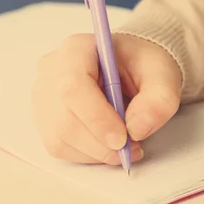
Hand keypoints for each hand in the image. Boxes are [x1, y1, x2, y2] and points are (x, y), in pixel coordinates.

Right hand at [31, 33, 181, 164]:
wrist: (128, 67)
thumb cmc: (140, 65)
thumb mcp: (162, 75)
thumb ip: (158, 100)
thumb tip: (136, 129)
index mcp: (76, 49)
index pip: (73, 86)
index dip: (96, 118)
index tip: (123, 138)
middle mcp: (51, 70)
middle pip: (64, 117)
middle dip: (101, 143)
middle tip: (130, 148)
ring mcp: (42, 94)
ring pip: (60, 137)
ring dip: (96, 152)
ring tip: (124, 147)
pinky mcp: (43, 117)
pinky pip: (58, 146)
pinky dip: (87, 154)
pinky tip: (105, 145)